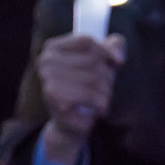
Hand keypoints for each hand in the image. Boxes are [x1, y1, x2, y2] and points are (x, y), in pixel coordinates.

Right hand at [36, 32, 124, 164]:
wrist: (70, 124)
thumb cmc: (85, 88)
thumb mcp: (101, 62)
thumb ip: (114, 46)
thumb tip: (118, 58)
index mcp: (52, 48)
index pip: (86, 41)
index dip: (105, 52)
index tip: (112, 63)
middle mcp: (45, 61)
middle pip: (93, 60)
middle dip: (107, 76)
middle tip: (104, 88)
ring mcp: (48, 80)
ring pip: (95, 78)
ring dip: (106, 92)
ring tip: (102, 100)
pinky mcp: (56, 100)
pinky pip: (91, 96)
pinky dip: (102, 104)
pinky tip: (98, 110)